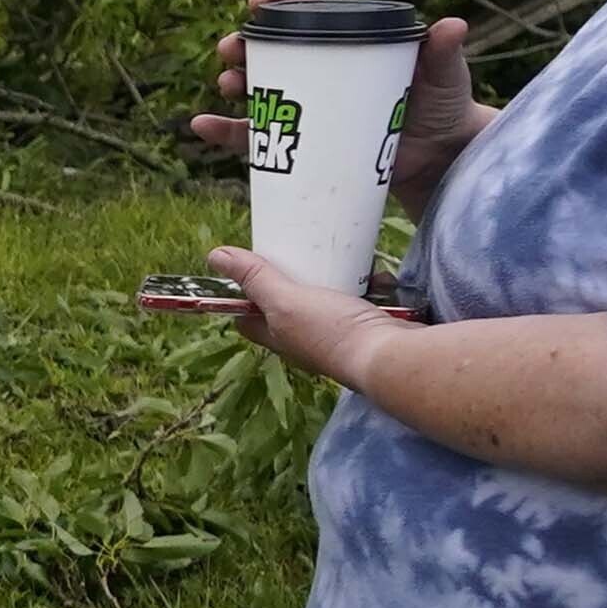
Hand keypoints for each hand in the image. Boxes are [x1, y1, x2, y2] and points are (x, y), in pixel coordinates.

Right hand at [188, 0, 496, 212]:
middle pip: (274, 54)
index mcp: (348, 47)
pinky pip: (255, 140)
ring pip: (258, 93)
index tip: (256, 1)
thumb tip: (451, 26)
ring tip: (227, 85)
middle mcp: (323, 75)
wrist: (442, 159)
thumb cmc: (443, 107)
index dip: (280, 8)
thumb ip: (442, 52)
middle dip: (245, 48)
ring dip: (233, 85)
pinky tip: (203, 126)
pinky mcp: (301, 146)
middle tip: (231, 50)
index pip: (309, 19)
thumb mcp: (442, 75)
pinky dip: (226, 133)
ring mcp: (310, 111)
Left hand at [199, 242, 403, 388]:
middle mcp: (305, 339)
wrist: (390, 356)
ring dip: (338, 276)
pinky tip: (376, 275)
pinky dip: (370, 284)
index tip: (250, 267)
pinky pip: (364, 298)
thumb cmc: (332, 332)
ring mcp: (338, 334)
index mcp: (279, 337)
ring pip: (331, 298)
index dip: (244, 295)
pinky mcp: (367, 327)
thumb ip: (255, 279)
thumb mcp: (286, 300)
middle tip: (301, 251)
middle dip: (296, 277)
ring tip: (344, 257)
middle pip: (290, 304)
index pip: (248, 318)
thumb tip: (215, 255)